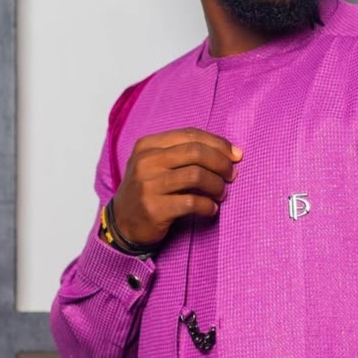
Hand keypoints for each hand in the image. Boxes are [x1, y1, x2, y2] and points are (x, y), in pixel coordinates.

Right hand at [110, 128, 242, 246]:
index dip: (218, 143)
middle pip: (196, 152)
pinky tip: (211, 210)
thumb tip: (230, 152)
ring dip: (216, 185)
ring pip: (196, 176)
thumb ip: (184, 154)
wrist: (122, 223)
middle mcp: (146, 162)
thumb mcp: (156, 165)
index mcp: (148, 145)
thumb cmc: (148, 191)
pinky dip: (207, 206)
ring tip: (221, 193)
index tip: (236, 155)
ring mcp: (148, 185)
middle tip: (231, 175)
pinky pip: (191, 203)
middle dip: (221, 163)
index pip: (190, 135)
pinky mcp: (154, 209)